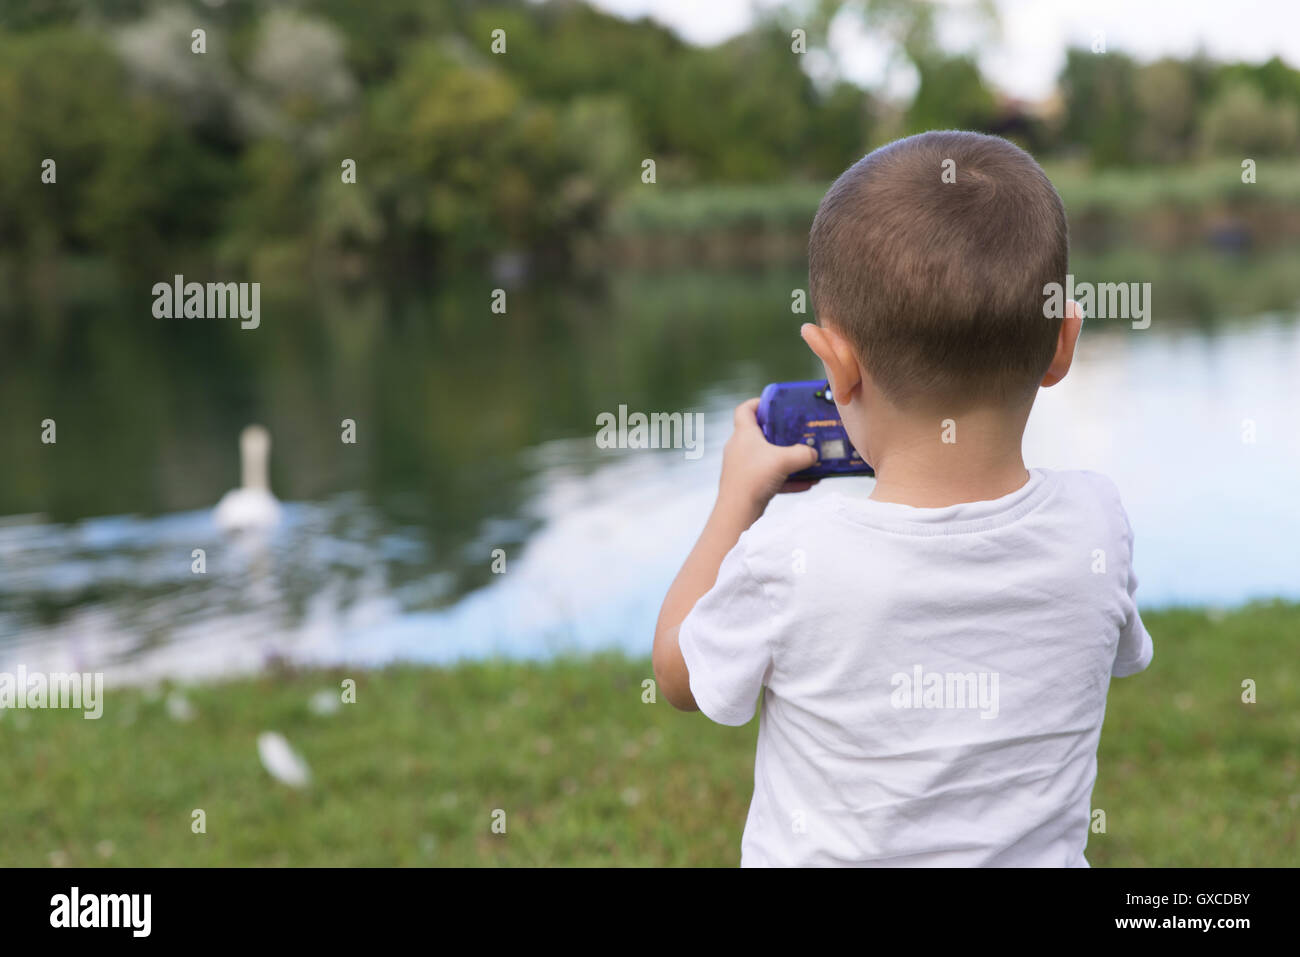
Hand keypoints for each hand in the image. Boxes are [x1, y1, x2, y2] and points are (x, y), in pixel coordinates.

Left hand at [718, 398, 819, 517]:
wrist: (737, 512)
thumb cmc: (754, 478)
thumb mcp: (785, 460)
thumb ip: (803, 453)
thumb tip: (813, 454)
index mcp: (743, 434)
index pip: (745, 409)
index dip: (758, 403)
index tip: (774, 404)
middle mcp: (740, 448)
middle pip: (759, 433)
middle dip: (780, 434)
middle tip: (797, 433)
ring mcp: (742, 467)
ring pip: (767, 458)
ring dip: (787, 460)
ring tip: (807, 462)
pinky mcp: (748, 485)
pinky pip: (770, 477)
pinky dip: (787, 479)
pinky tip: (806, 484)